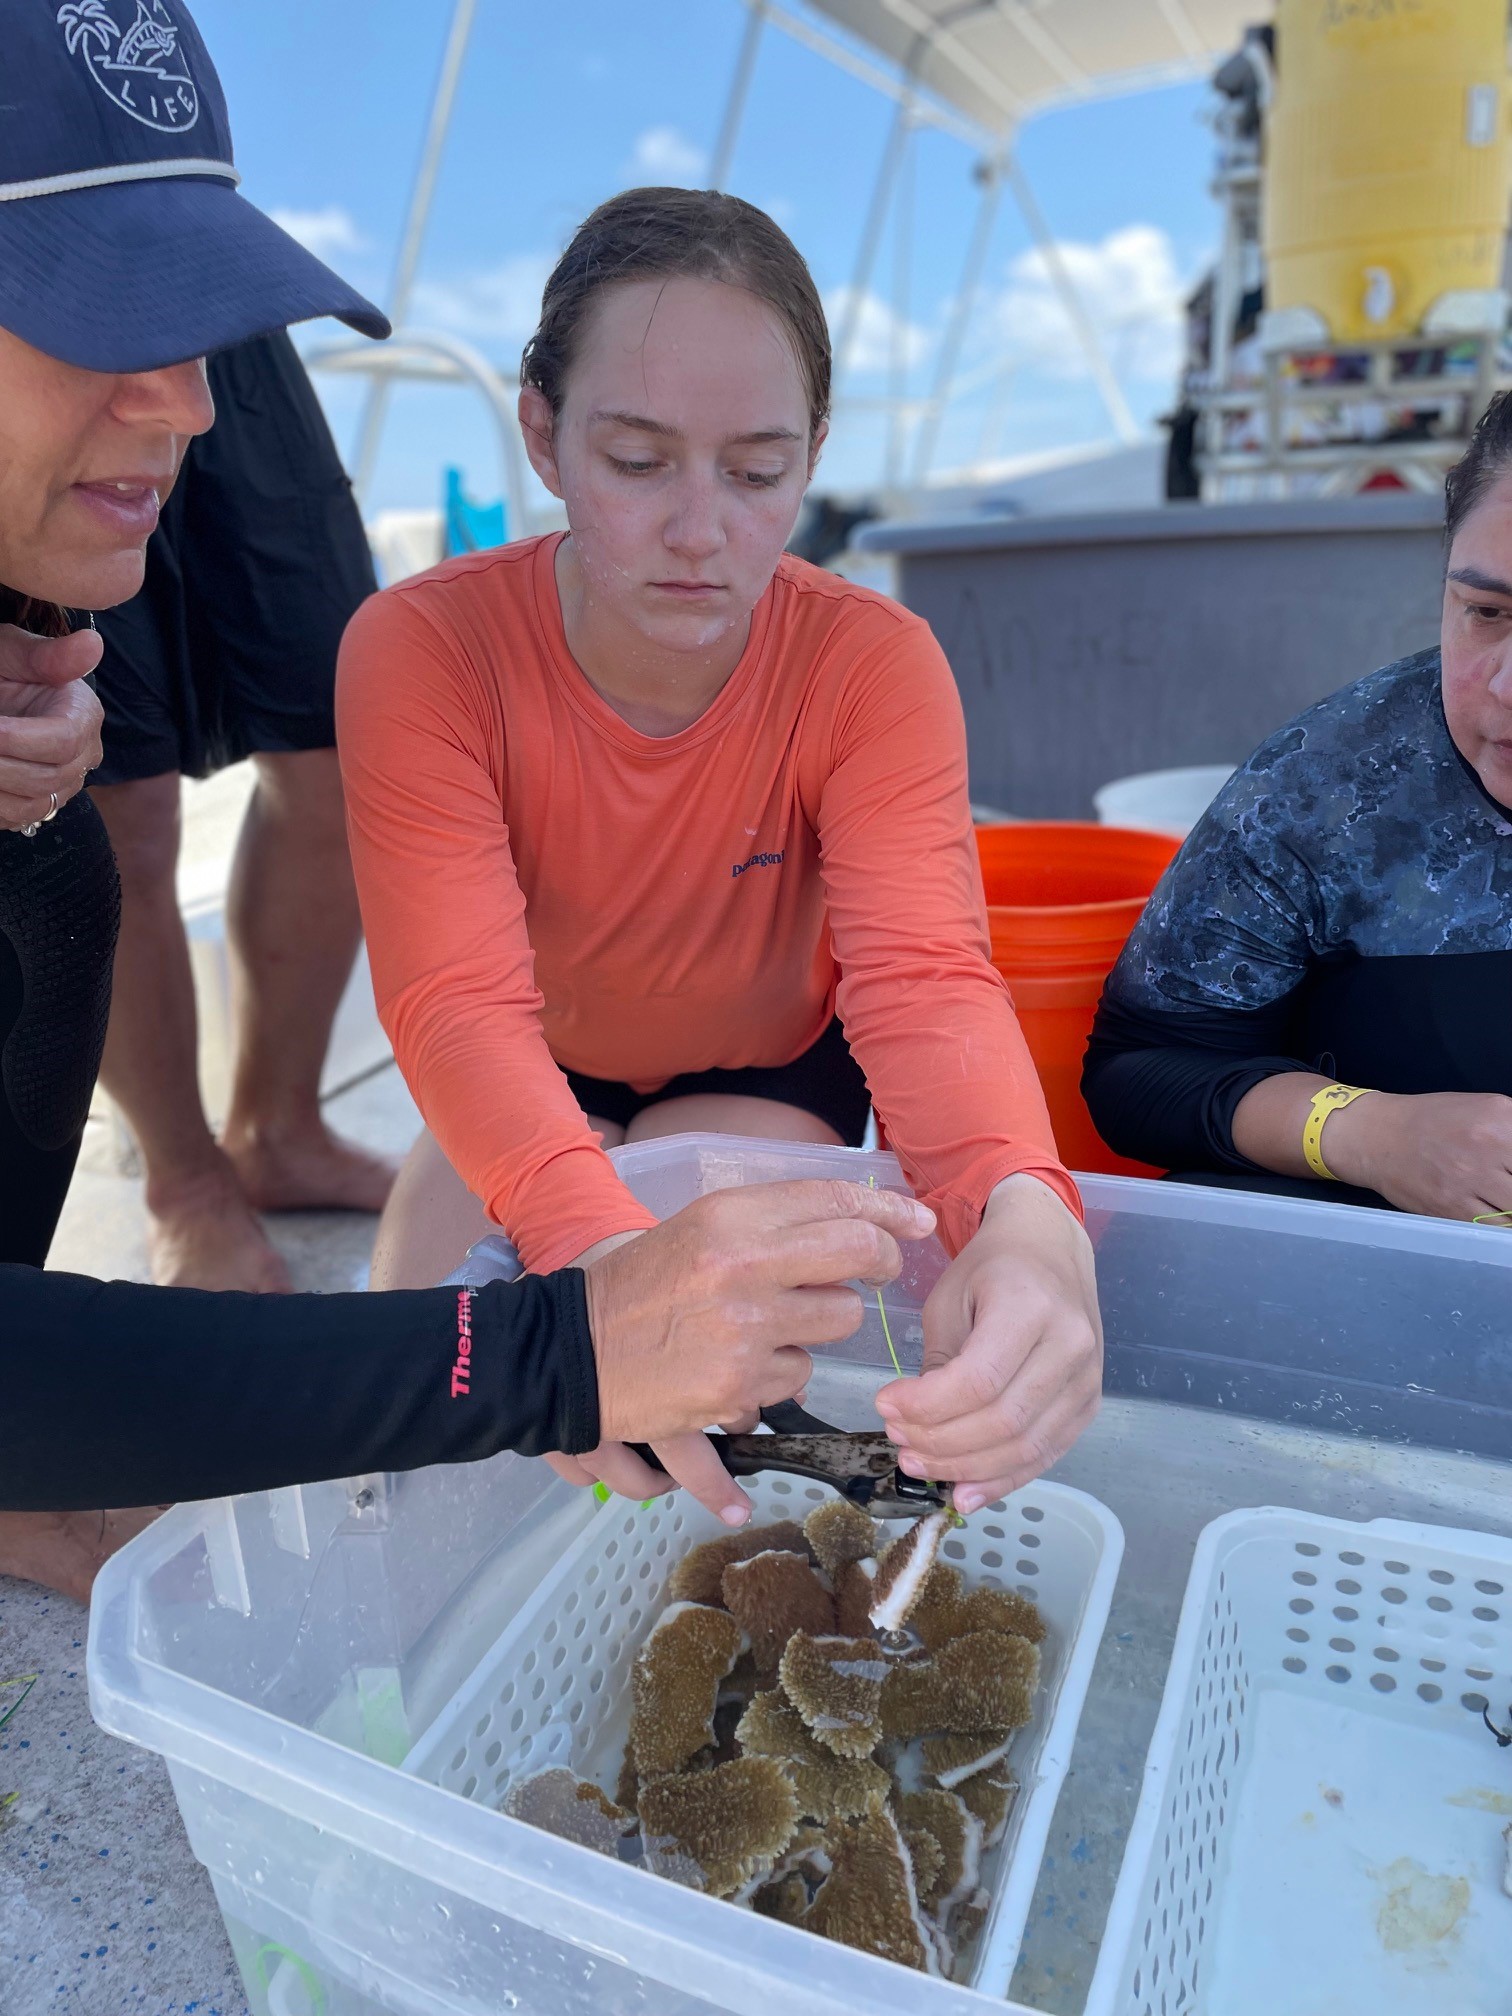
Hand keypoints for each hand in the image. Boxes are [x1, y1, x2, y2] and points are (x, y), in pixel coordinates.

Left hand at [0, 625, 103, 832]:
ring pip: (31, 805)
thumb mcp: (15, 653)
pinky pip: (17, 818)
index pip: (63, 741)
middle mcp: (81, 756)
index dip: (18, 739)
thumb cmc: (2, 670)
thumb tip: (93, 643)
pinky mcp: (40, 805)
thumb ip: (49, 655)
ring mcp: (62, 785)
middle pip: (45, 778)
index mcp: (83, 715)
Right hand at [552, 1179, 936, 1523]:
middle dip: (879, 1263)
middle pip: (858, 1256)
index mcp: (731, 1215)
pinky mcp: (738, 1386)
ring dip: (816, 1330)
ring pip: (837, 1325)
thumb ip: (772, 1225)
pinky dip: (774, 1379)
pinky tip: (735, 1371)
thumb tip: (858, 1223)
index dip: (889, 1209)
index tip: (917, 1220)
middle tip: (876, 1271)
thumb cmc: (637, 1287)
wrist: (572, 1351)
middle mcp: (743, 1264)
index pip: (837, 1200)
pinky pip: (796, 1380)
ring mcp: (744, 1329)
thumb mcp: (700, 1229)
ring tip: (766, 1331)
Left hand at [874, 1173, 1101, 1513]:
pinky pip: (1045, 1456)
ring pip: (1026, 1447)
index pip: (979, 1379)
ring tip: (917, 1463)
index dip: (927, 1406)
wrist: (1050, 1250)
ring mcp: (1087, 1379)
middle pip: (1002, 1421)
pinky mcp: (1089, 1405)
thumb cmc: (992, 1269)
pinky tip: (963, 1494)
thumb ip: (939, 1360)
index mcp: (1031, 1306)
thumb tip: (915, 1423)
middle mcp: (1071, 1345)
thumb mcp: (950, 1297)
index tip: (884, 1404)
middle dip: (940, 1442)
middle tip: (897, 1440)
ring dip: (965, 1468)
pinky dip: (1002, 1480)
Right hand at [1325, 1090, 1511, 1221]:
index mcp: (1502, 1117)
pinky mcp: (1453, 1209)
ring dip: (1511, 1209)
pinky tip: (1499, 1217)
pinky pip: (1497, 1229)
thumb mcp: (1487, 1109)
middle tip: (1509, 1187)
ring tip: (1503, 1200)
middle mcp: (1489, 1146)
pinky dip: (1504, 1226)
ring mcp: (1470, 1180)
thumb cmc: (1434, 1121)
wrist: (1377, 1137)